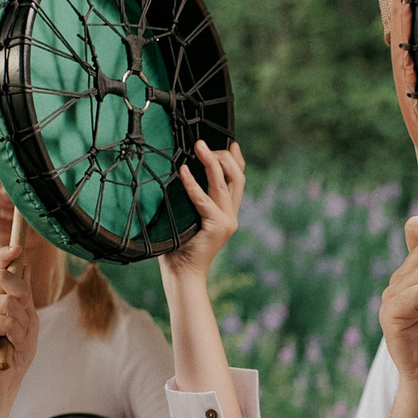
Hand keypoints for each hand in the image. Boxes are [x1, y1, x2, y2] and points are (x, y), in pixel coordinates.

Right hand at [0, 244, 37, 386]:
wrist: (2, 380)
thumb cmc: (14, 353)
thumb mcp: (27, 320)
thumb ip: (25, 295)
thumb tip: (26, 266)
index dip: (5, 255)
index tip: (17, 247)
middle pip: (4, 278)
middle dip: (22, 293)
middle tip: (23, 316)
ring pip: (8, 301)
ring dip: (21, 322)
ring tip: (15, 338)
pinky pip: (6, 319)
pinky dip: (15, 333)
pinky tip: (9, 344)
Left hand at [159, 141, 246, 278]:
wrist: (183, 274)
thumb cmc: (179, 246)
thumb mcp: (187, 217)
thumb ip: (191, 199)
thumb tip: (179, 172)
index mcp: (227, 212)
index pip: (238, 180)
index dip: (237, 159)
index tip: (231, 142)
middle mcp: (231, 215)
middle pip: (237, 176)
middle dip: (223, 156)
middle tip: (202, 144)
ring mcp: (226, 221)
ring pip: (225, 183)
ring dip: (211, 161)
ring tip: (198, 146)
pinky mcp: (216, 227)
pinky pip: (204, 200)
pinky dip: (193, 184)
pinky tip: (184, 171)